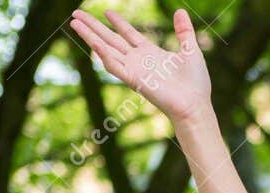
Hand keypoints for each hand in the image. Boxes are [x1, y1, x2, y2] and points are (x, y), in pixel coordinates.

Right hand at [69, 8, 211, 125]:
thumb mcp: (191, 50)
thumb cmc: (196, 83)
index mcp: (151, 53)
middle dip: (93, 26)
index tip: (107, 11)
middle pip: (111, 39)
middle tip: (76, 14)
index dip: (118, 23)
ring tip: (74, 23)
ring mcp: (134, 70)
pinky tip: (93, 43)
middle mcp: (139, 61)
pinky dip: (103, 55)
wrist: (196, 104)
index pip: (129, 34)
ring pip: (106, 50)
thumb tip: (180, 11)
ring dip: (90, 37)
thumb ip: (184, 31)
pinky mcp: (134, 81)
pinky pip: (114, 66)